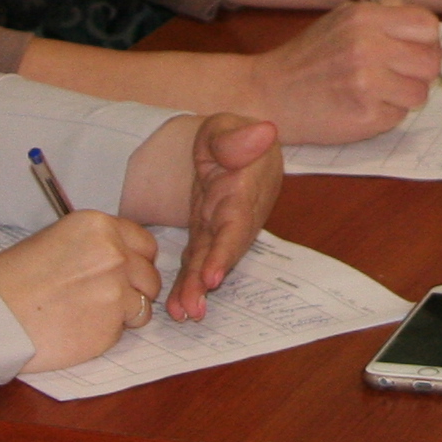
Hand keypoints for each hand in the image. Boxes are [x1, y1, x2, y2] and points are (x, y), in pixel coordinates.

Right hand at [0, 209, 161, 372]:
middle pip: (149, 275)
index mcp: (98, 226)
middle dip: (133, 289)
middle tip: (102, 300)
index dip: (135, 262)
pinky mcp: (110, 325)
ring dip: (123, 314)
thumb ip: (92, 247)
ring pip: (142, 305)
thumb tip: (120, 256)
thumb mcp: (53, 242)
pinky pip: (123, 331)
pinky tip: (77, 330)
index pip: (144, 243)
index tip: (123, 273)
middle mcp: (114, 253)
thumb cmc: (8, 281)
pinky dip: (107, 334)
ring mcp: (116, 289)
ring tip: (86, 316)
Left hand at [164, 112, 283, 318]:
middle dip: (208, 281)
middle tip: (192, 309)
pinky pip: (197, 260)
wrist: (232, 144)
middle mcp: (238, 217)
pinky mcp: (207, 234)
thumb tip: (264, 131)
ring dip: (197, 288)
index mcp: (246, 190)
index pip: (237, 224)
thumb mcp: (228, 127)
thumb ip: (238, 136)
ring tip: (183, 314)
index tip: (213, 276)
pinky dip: (189, 282)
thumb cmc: (232, 135)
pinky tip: (177, 306)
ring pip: (209, 261)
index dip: (225, 251)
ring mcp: (222, 228)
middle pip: (223, 252)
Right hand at [243, 2, 440, 143]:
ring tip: (376, 91)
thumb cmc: (309, 57)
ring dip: (403, 96)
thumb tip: (424, 26)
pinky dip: (386, 114)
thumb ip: (383, 15)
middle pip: (431, 61)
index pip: (427, 25)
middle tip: (398, 74)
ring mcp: (366, 84)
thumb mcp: (342, 20)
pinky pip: (399, 116)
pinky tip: (362, 106)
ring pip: (419, 93)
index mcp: (364, 18)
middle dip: (420, 71)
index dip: (425, 40)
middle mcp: (367, 47)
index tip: (413, 49)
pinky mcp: (365, 117)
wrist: (269, 95)